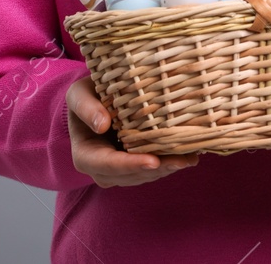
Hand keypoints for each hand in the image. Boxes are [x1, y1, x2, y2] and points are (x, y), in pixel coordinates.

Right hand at [66, 75, 199, 185]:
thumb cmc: (86, 95)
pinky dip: (170, 162)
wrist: (94, 100)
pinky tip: (189, 155)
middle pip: (131, 175)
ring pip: (145, 175)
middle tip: (182, 161)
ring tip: (191, 157)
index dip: (130, 164)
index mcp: (85, 155)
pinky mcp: (135, 165)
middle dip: (157, 169)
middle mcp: (102, 170)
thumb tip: (101, 125)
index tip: (152, 161)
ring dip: (168, 168)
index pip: (107, 165)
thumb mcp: (79, 94)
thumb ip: (86, 107)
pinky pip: (153, 169)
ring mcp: (120, 171)